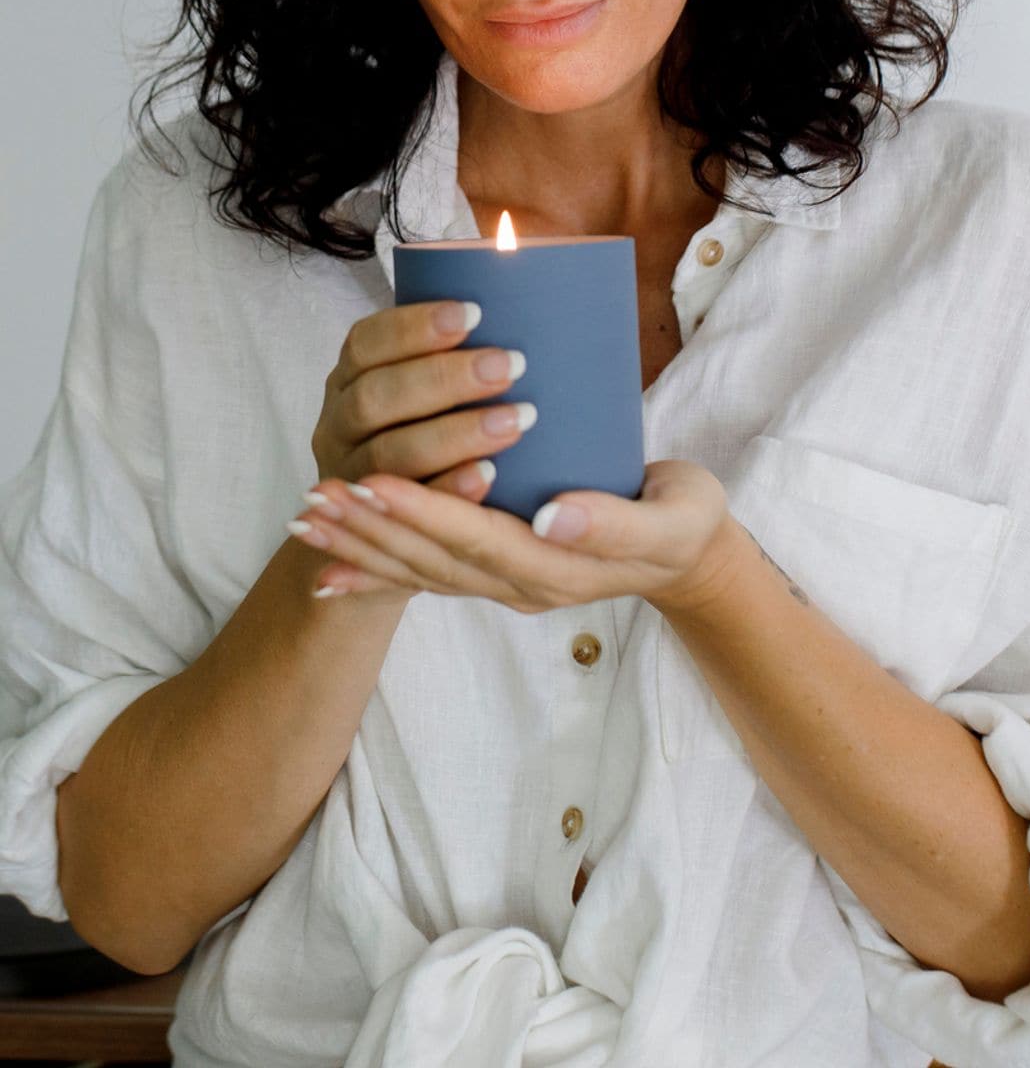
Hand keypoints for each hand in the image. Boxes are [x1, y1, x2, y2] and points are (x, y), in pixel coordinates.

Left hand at [288, 453, 739, 614]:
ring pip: (418, 570)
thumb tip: (553, 511)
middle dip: (369, 529)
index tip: (371, 483)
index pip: (476, 537)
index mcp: (556, 567)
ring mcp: (502, 584)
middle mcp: (518, 584)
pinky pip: (424, 576)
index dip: (422, 512)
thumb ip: (616, 521)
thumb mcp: (672, 518)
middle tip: (314, 498)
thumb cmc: (682, 521)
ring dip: (359, 546)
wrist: (686, 556)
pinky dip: (374, 571)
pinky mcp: (493, 572)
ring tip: (305, 519)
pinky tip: (327, 568)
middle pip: (432, 559)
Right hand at [311, 295, 538, 515]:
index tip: (474, 313)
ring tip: (516, 420)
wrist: (379, 527)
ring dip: (453, 434)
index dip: (414, 327)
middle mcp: (339, 425)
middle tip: (509, 365)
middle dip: (444, 378)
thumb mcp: (417, 390)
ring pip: (387, 455)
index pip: (366, 343)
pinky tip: (491, 476)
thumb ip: (452, 356)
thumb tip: (529, 301)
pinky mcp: (371, 526)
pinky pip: (405, 512)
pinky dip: (447, 490)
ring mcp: (349, 478)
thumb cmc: (423, 433)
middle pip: (376, 398)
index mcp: (349, 378)